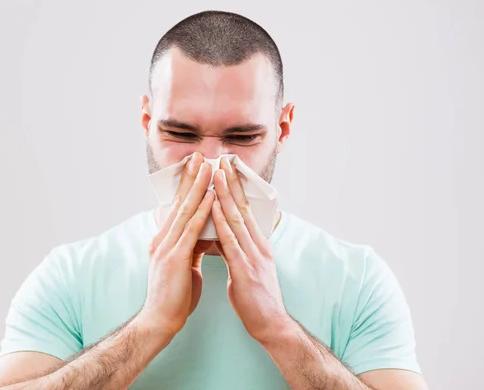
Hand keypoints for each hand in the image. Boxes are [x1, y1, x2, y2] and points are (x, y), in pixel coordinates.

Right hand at [140, 152, 214, 334]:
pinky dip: (202, 210)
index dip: (187, 186)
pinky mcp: (175, 256)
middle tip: (199, 155)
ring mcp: (167, 246)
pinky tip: (211, 195)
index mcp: (164, 240)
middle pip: (179, 202)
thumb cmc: (174, 297)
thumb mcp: (184, 266)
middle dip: (191, 177)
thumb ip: (191, 248)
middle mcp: (162, 238)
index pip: (177, 208)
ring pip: (185, 210)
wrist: (160, 321)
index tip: (197, 168)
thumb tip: (203, 236)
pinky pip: (191, 229)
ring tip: (207, 166)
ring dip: (197, 186)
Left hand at [211, 156, 291, 342]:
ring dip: (225, 194)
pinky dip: (220, 223)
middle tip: (223, 159)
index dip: (236, 187)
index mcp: (258, 244)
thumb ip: (234, 250)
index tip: (227, 168)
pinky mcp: (245, 270)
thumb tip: (219, 236)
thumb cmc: (257, 298)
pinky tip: (212, 208)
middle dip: (231, 182)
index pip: (246, 210)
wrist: (271, 325)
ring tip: (216, 173)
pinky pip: (230, 242)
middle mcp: (258, 244)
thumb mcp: (246, 268)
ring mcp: (253, 256)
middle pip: (243, 207)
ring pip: (236, 219)